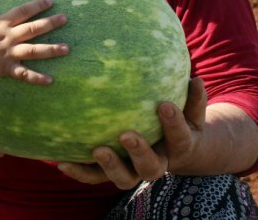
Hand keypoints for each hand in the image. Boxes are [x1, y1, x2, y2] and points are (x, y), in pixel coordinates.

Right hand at [0, 0, 68, 83]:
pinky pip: (25, 73)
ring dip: (51, 49)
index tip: (50, 1)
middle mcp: (9, 37)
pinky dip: (38, 78)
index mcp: (2, 23)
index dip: (37, 5)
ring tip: (67, 48)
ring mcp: (9, 52)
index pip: (24, 11)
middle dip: (50, 23)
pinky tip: (51, 80)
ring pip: (34, 50)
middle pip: (33, 28)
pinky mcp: (6, 67)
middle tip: (65, 18)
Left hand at [57, 78, 206, 188]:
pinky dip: (79, 171)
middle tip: (126, 134)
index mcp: (178, 147)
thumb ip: (193, 99)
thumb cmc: (180, 122)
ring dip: (109, 166)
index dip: (173, 123)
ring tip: (97, 149)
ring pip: (123, 178)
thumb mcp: (191, 112)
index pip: (179, 138)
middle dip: (139, 151)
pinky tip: (62, 162)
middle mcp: (156, 163)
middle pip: (150, 167)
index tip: (163, 104)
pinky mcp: (110, 173)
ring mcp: (132, 171)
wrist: (171, 150)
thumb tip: (195, 79)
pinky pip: (95, 177)